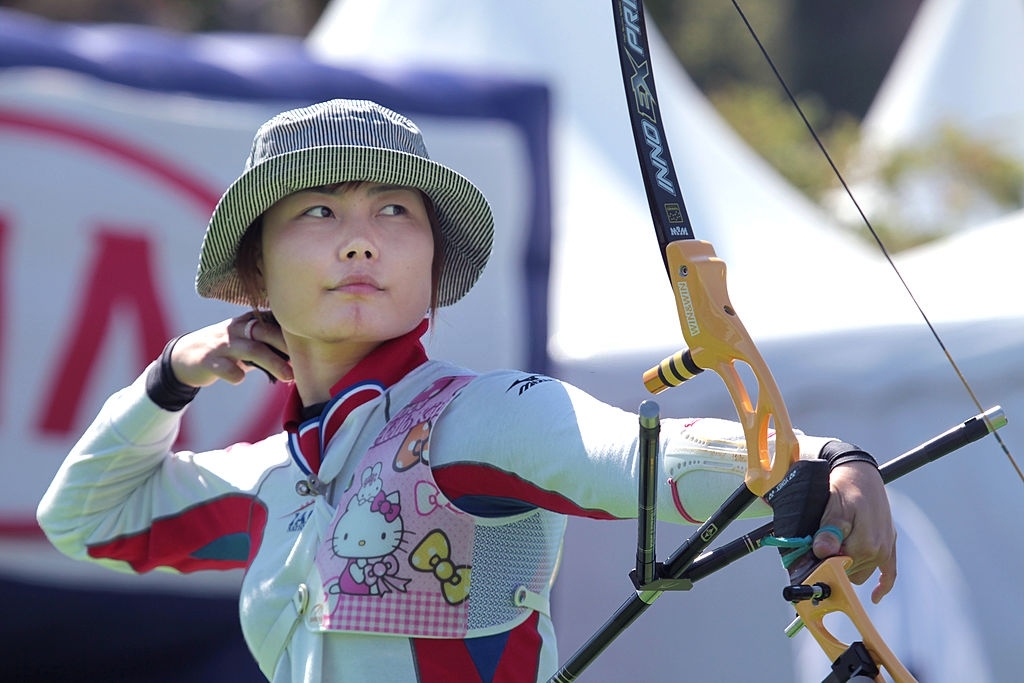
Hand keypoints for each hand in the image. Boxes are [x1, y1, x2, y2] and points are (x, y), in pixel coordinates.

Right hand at [170, 314, 292, 386]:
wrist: (184, 357)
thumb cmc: (226, 350)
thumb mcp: (246, 341)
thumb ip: (269, 344)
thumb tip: (301, 356)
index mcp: (247, 322)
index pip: (273, 322)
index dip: (292, 333)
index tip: (312, 343)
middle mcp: (235, 330)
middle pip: (265, 333)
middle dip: (287, 346)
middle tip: (304, 361)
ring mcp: (221, 345)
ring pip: (251, 350)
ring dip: (272, 363)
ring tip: (288, 377)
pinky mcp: (207, 361)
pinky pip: (225, 368)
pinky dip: (235, 375)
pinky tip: (241, 379)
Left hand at [812, 461, 896, 603]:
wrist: (861, 474)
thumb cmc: (844, 489)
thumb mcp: (833, 507)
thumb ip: (829, 531)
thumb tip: (823, 552)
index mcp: (864, 544)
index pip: (838, 569)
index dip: (821, 566)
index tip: (806, 564)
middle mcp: (878, 550)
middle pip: (849, 573)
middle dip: (833, 565)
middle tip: (817, 552)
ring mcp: (885, 549)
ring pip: (861, 573)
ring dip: (848, 567)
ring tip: (834, 551)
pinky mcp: (889, 545)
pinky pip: (889, 573)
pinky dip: (883, 585)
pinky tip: (876, 596)